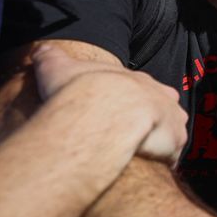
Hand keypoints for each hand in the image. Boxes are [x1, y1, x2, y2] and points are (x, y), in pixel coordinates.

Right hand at [31, 44, 187, 163]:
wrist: (100, 110)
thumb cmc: (78, 90)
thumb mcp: (57, 66)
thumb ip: (51, 58)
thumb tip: (42, 50)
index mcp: (138, 80)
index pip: (142, 90)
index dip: (131, 102)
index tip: (121, 111)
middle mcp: (161, 96)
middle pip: (163, 110)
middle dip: (153, 121)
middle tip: (134, 136)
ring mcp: (171, 118)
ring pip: (170, 132)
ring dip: (160, 142)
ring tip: (141, 154)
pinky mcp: (174, 141)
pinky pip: (171, 154)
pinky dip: (162, 160)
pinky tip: (147, 167)